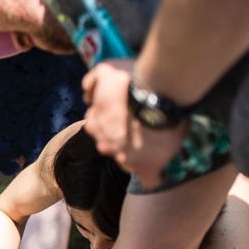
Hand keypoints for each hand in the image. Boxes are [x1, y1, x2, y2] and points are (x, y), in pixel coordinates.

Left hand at [81, 59, 187, 189]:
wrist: (161, 91)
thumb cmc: (133, 79)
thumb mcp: (106, 70)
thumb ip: (93, 82)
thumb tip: (88, 95)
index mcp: (96, 124)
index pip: (95, 126)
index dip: (108, 119)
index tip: (122, 113)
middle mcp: (107, 143)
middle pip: (109, 145)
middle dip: (119, 138)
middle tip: (137, 126)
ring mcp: (126, 157)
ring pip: (128, 161)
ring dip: (136, 153)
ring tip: (151, 141)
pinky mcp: (148, 166)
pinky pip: (149, 178)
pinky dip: (153, 175)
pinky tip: (159, 168)